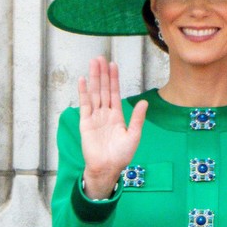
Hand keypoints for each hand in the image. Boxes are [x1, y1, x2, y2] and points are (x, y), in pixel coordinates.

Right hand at [78, 56, 148, 199]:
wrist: (108, 168)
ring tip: (93, 63)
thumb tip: (144, 102)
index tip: (113, 65)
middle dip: (103, 74)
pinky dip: (83, 92)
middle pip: (103, 89)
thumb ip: (137, 118)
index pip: (115, 93)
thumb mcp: (134, 135)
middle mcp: (105, 114)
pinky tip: (83, 80)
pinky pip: (84, 105)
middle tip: (101, 58)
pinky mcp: (85, 123)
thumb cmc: (121, 155)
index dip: (114, 79)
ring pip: (94, 93)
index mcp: (117, 116)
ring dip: (94, 78)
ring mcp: (94, 117)